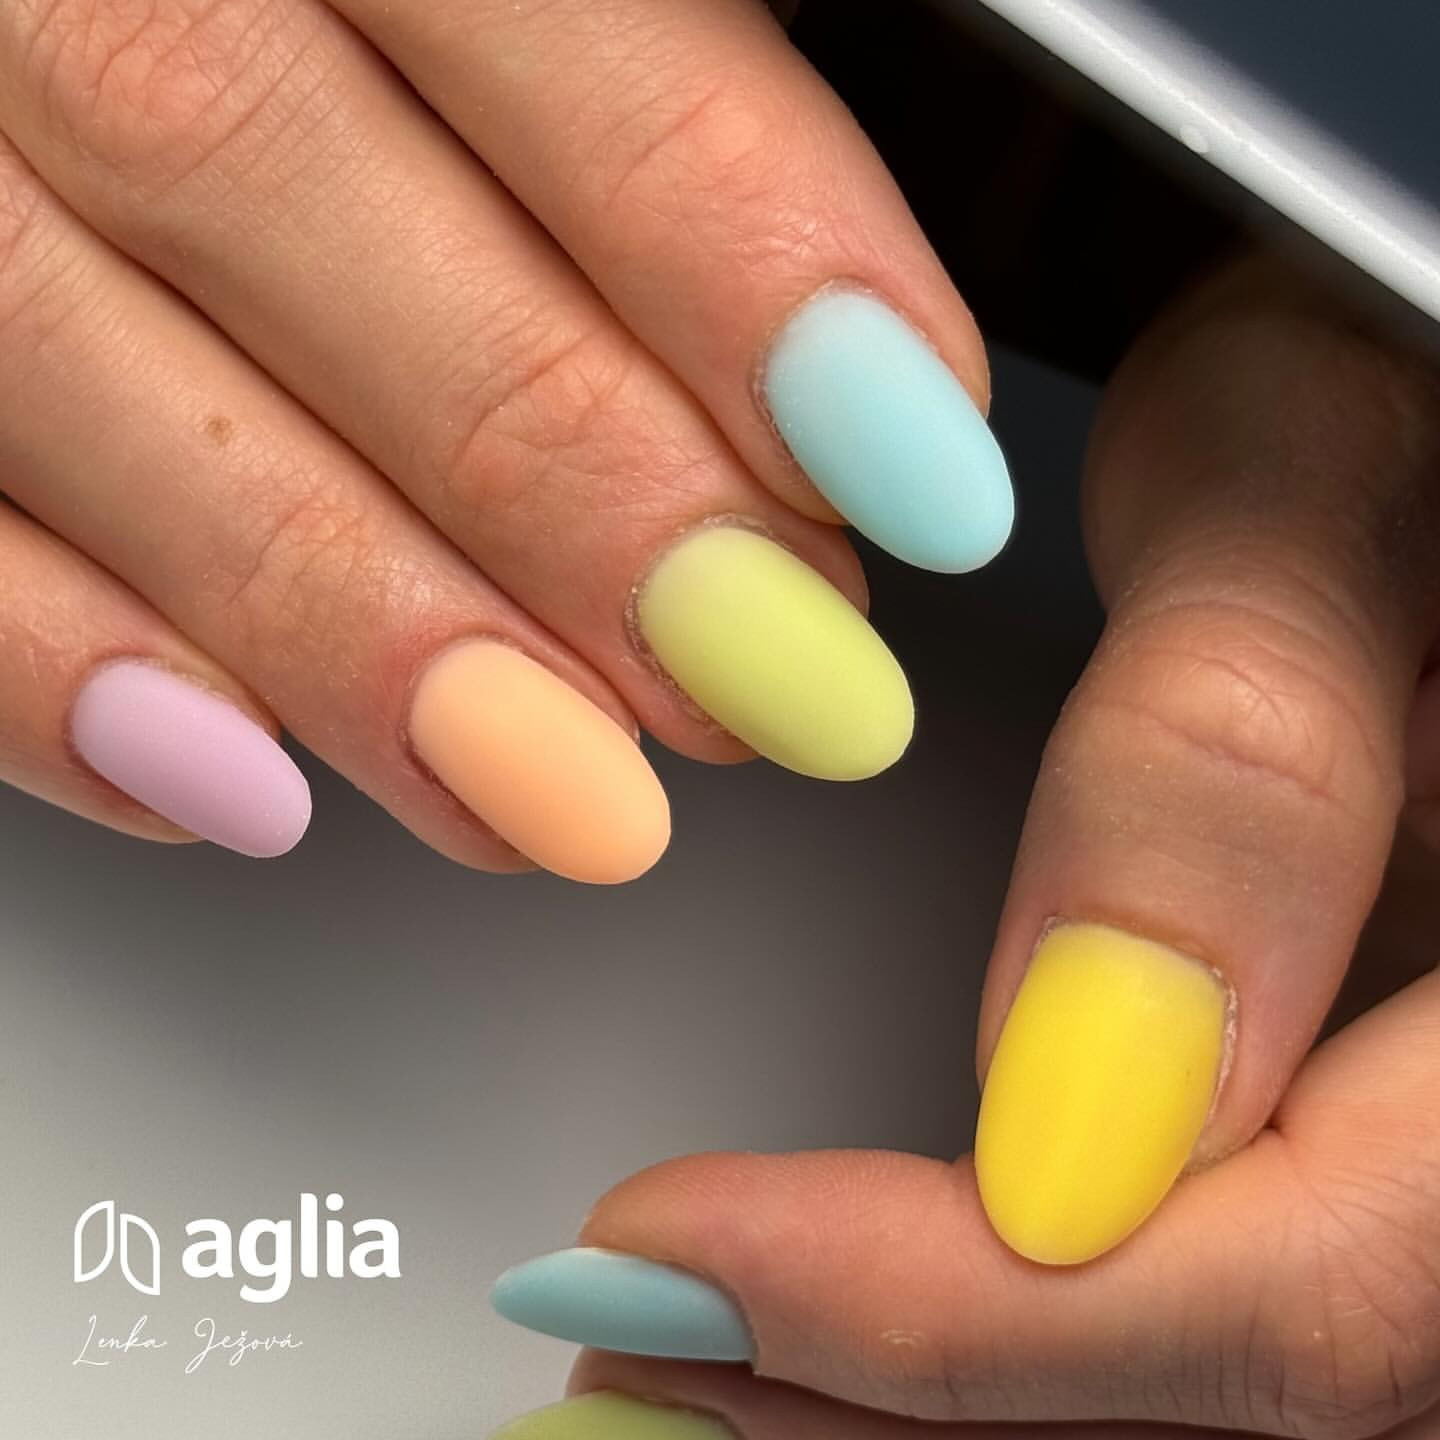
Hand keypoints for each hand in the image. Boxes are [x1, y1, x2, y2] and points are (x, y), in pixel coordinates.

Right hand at [0, 0, 1010, 877]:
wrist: (64, 7)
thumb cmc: (355, 19)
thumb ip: (655, 87)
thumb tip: (859, 373)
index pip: (552, 26)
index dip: (750, 261)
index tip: (916, 468)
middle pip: (296, 199)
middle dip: (572, 486)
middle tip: (763, 669)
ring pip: (87, 377)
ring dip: (351, 631)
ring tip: (563, 794)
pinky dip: (58, 674)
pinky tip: (240, 785)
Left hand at [484, 255, 1439, 1437]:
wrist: (1395, 423)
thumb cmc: (1367, 389)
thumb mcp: (1310, 492)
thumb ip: (1235, 774)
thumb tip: (1082, 1104)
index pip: (1303, 1278)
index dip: (968, 1315)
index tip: (670, 1247)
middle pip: (1246, 1383)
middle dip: (901, 1398)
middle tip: (625, 1342)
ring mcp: (1426, 1118)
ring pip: (1206, 1385)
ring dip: (923, 1408)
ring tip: (682, 1359)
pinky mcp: (1355, 1104)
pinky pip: (1187, 1284)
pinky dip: (1000, 1344)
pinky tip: (835, 1323)